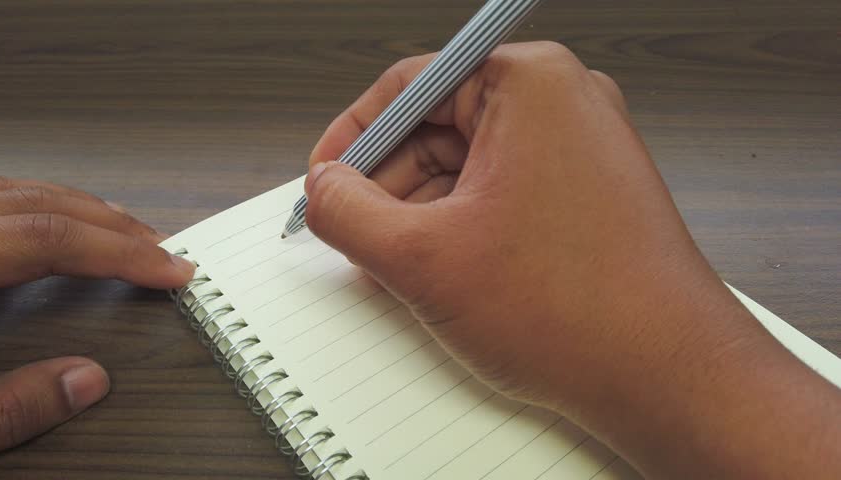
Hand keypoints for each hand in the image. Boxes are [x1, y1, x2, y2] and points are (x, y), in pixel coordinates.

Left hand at [0, 175, 194, 453]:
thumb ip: (7, 407)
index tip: (172, 270)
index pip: (51, 237)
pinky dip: (39, 203)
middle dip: (115, 228)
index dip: (122, 254)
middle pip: (43, 205)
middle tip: (165, 252)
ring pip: (18, 189)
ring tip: (125, 230)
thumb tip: (85, 383)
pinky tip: (55, 220)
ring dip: (80, 208)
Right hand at [303, 42, 840, 478]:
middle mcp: (563, 104)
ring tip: (396, 264)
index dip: (353, 136)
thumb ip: (347, 213)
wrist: (664, 377)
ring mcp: (580, 149)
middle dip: (387, 184)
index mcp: (530, 84)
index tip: (325, 176)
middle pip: (438, 127)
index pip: (410, 85)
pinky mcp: (585, 194)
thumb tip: (322, 191)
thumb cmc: (577, 311)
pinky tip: (439, 271)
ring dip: (420, 213)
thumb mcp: (423, 257)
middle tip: (352, 228)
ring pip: (467, 166)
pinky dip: (460, 227)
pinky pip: (501, 194)